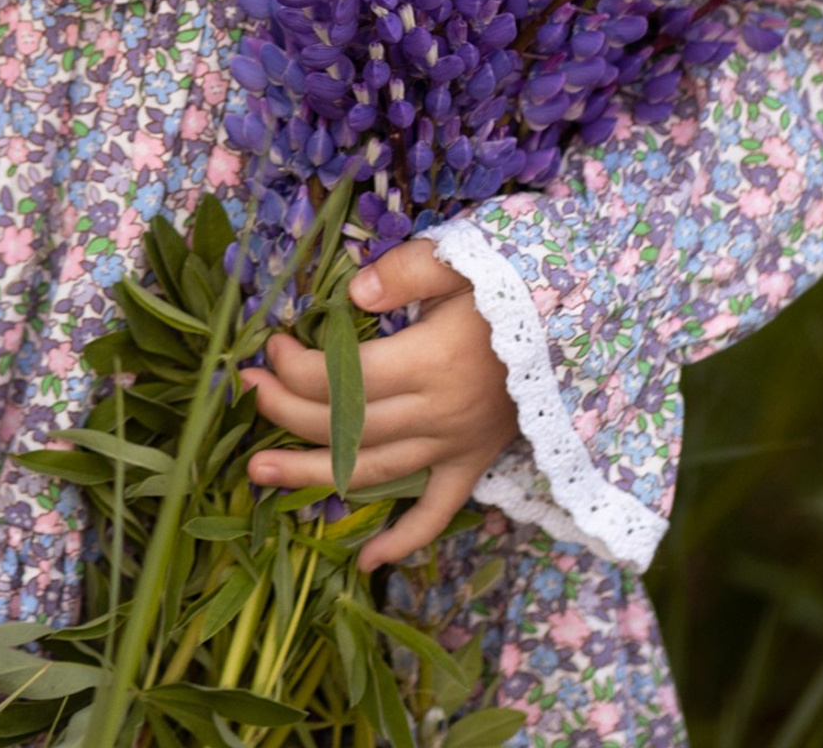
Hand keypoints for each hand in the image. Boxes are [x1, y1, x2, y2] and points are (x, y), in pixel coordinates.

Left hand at [239, 239, 516, 570]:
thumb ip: (406, 272)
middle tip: (244, 391)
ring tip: (255, 472)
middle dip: (285, 411)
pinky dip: (403, 542)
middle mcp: (438, 414)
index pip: (346, 378)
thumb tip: (351, 295)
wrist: (578, 330)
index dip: (298, 366)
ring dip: (311, 474)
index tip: (271, 344)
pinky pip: (436, 513)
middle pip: (346, 425)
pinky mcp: (471, 465)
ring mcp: (454, 447)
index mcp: (431, 363)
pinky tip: (366, 561)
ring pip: (373, 472)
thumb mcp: (462, 261)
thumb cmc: (513, 288)